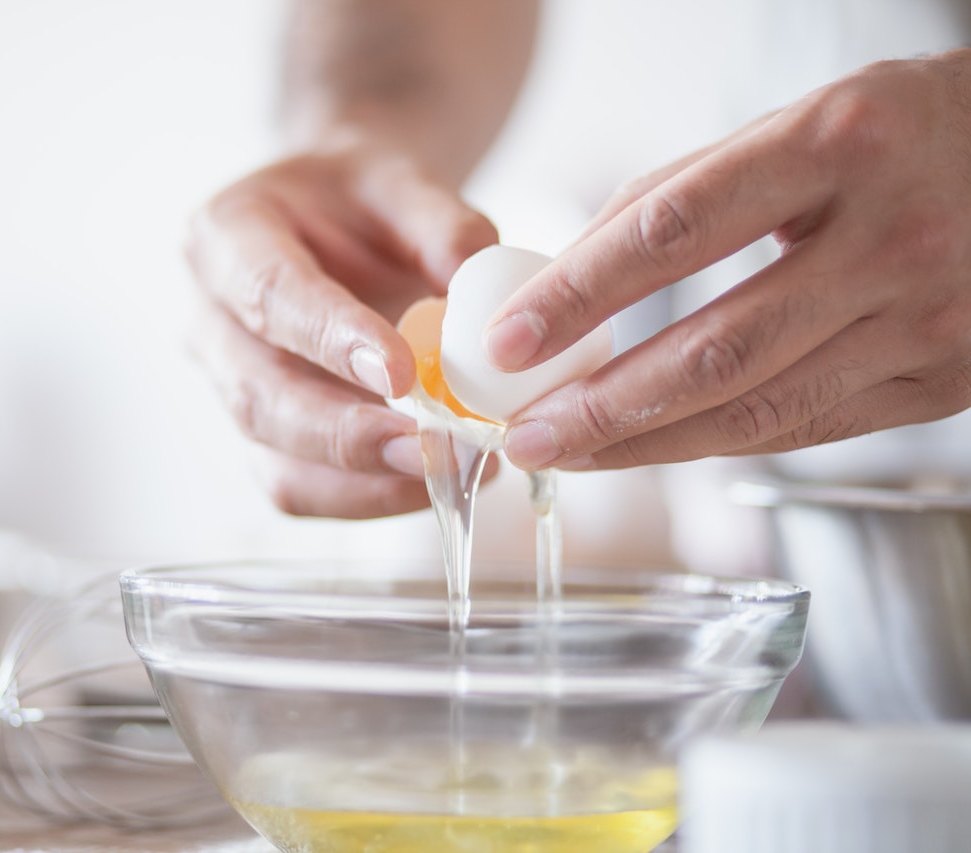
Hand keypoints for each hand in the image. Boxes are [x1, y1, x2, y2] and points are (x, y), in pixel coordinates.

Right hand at [185, 140, 497, 516]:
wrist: (336, 223)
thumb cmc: (358, 199)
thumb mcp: (399, 179)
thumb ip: (440, 222)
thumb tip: (477, 280)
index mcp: (225, 236)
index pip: (268, 293)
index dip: (328, 338)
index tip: (399, 372)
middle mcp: (210, 320)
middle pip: (258, 395)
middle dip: (342, 433)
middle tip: (425, 448)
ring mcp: (231, 386)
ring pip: (273, 458)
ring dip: (359, 480)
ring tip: (445, 473)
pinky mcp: (264, 436)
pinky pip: (300, 487)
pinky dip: (365, 498)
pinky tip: (431, 483)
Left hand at [484, 49, 970, 470]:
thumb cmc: (901, 134)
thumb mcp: (798, 124)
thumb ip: (687, 193)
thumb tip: (568, 273)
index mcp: (837, 143)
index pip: (674, 231)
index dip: (579, 294)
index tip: (507, 340)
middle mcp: (891, 236)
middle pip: (714, 348)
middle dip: (601, 405)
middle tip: (523, 433)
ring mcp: (927, 318)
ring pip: (757, 410)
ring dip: (645, 444)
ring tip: (568, 453)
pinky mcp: (945, 382)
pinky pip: (805, 428)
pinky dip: (715, 442)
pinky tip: (651, 447)